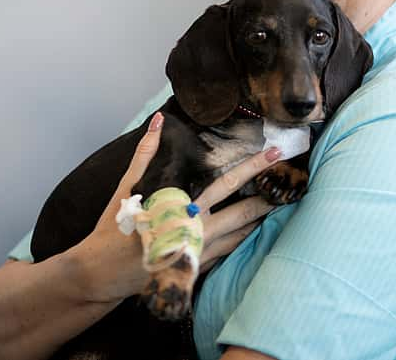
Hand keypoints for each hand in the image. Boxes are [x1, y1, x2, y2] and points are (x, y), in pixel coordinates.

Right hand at [71, 112, 281, 301]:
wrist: (103, 274)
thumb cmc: (114, 228)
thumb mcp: (128, 187)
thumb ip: (145, 153)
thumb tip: (157, 120)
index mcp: (183, 207)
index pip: (226, 184)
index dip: (252, 169)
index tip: (273, 154)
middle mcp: (197, 231)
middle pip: (243, 212)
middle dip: (268, 196)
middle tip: (292, 182)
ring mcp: (200, 253)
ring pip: (241, 235)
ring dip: (262, 219)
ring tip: (282, 203)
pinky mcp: (198, 268)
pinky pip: (229, 252)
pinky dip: (244, 239)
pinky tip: (256, 229)